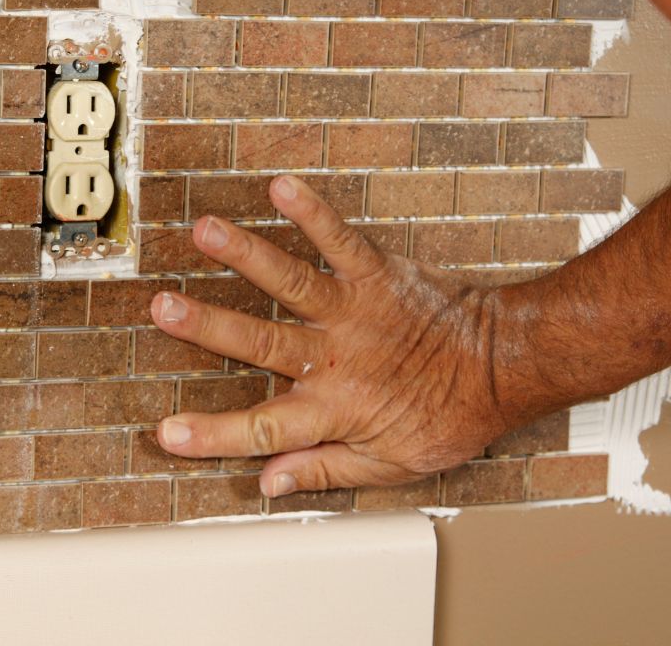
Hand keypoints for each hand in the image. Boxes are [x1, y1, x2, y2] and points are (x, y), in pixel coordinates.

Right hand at [151, 175, 510, 497]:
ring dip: (246, 255)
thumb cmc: (450, 416)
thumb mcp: (391, 465)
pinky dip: (313, 213)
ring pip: (291, 283)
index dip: (212, 434)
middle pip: (261, 343)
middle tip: (164, 308)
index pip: (262, 429)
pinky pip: (340, 240)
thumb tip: (269, 482)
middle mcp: (336, 358)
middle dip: (208, 326)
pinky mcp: (377, 275)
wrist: (506, 368)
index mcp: (335, 410)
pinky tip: (282, 187)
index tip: (168, 433)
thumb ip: (325, 470)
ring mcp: (355, 311)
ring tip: (206, 230)